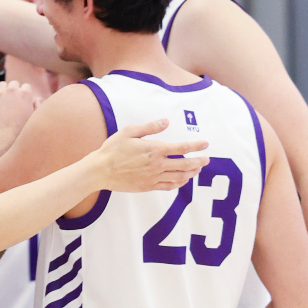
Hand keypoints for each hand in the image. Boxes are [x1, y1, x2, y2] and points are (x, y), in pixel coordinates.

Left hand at [0, 81, 38, 146]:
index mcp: (25, 93)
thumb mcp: (34, 118)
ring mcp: (0, 93)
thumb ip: (38, 106)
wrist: (3, 138)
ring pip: (1, 85)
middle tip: (12, 100)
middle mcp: (13, 90)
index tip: (22, 100)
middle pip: (13, 83)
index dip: (25, 93)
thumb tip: (37, 98)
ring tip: (2, 100)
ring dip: (2, 91)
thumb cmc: (21, 131)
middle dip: (13, 90)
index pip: (26, 86)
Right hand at [92, 119, 208, 191]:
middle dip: (199, 162)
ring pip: (179, 177)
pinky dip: (179, 184)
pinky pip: (169, 186)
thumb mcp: (129, 132)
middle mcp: (157, 165)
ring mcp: (153, 177)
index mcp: (154, 150)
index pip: (181, 148)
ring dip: (191, 173)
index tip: (205, 144)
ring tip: (197, 170)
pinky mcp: (148, 186)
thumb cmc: (113, 149)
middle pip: (185, 165)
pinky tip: (182, 180)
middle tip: (207, 160)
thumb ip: (149, 127)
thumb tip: (165, 122)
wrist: (100, 170)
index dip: (196, 146)